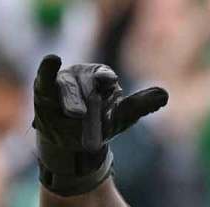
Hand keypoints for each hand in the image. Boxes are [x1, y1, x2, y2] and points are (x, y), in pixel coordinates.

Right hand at [32, 54, 167, 194]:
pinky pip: (45, 78)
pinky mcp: (45, 89)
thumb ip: (139, 105)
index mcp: (101, 77)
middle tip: (83, 114)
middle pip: (85, 81)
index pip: (103, 74)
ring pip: (66, 86)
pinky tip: (52, 59)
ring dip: (70, 101)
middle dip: (85, 98)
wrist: (74, 143)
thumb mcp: (120, 117)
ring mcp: (62, 80)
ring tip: (76, 114)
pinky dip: (47, 69)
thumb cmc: (98, 123)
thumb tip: (164, 95)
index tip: (108, 80)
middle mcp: (82, 74)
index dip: (105, 77)